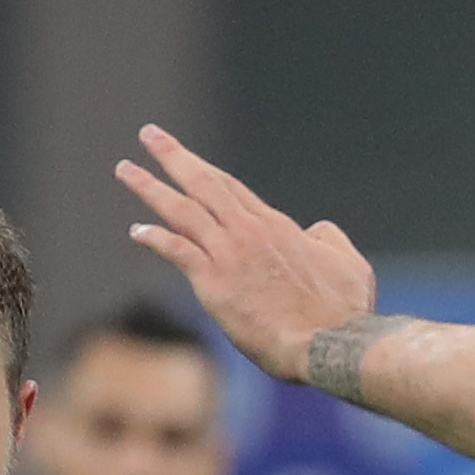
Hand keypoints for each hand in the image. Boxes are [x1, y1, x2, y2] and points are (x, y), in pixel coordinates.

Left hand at [115, 125, 376, 383]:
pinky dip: (156, 237)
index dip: (205, 170)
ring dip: (150, 186)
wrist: (329, 341)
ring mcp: (230, 254)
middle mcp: (248, 231)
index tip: (186, 159)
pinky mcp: (216, 283)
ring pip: (182, 209)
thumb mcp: (349, 263)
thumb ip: (329, 240)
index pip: (232, 190)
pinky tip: (136, 230)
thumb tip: (316, 230)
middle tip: (148, 134)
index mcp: (275, 226)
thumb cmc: (344, 310)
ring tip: (125, 169)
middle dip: (173, 156)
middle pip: (203, 183)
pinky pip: (178, 250)